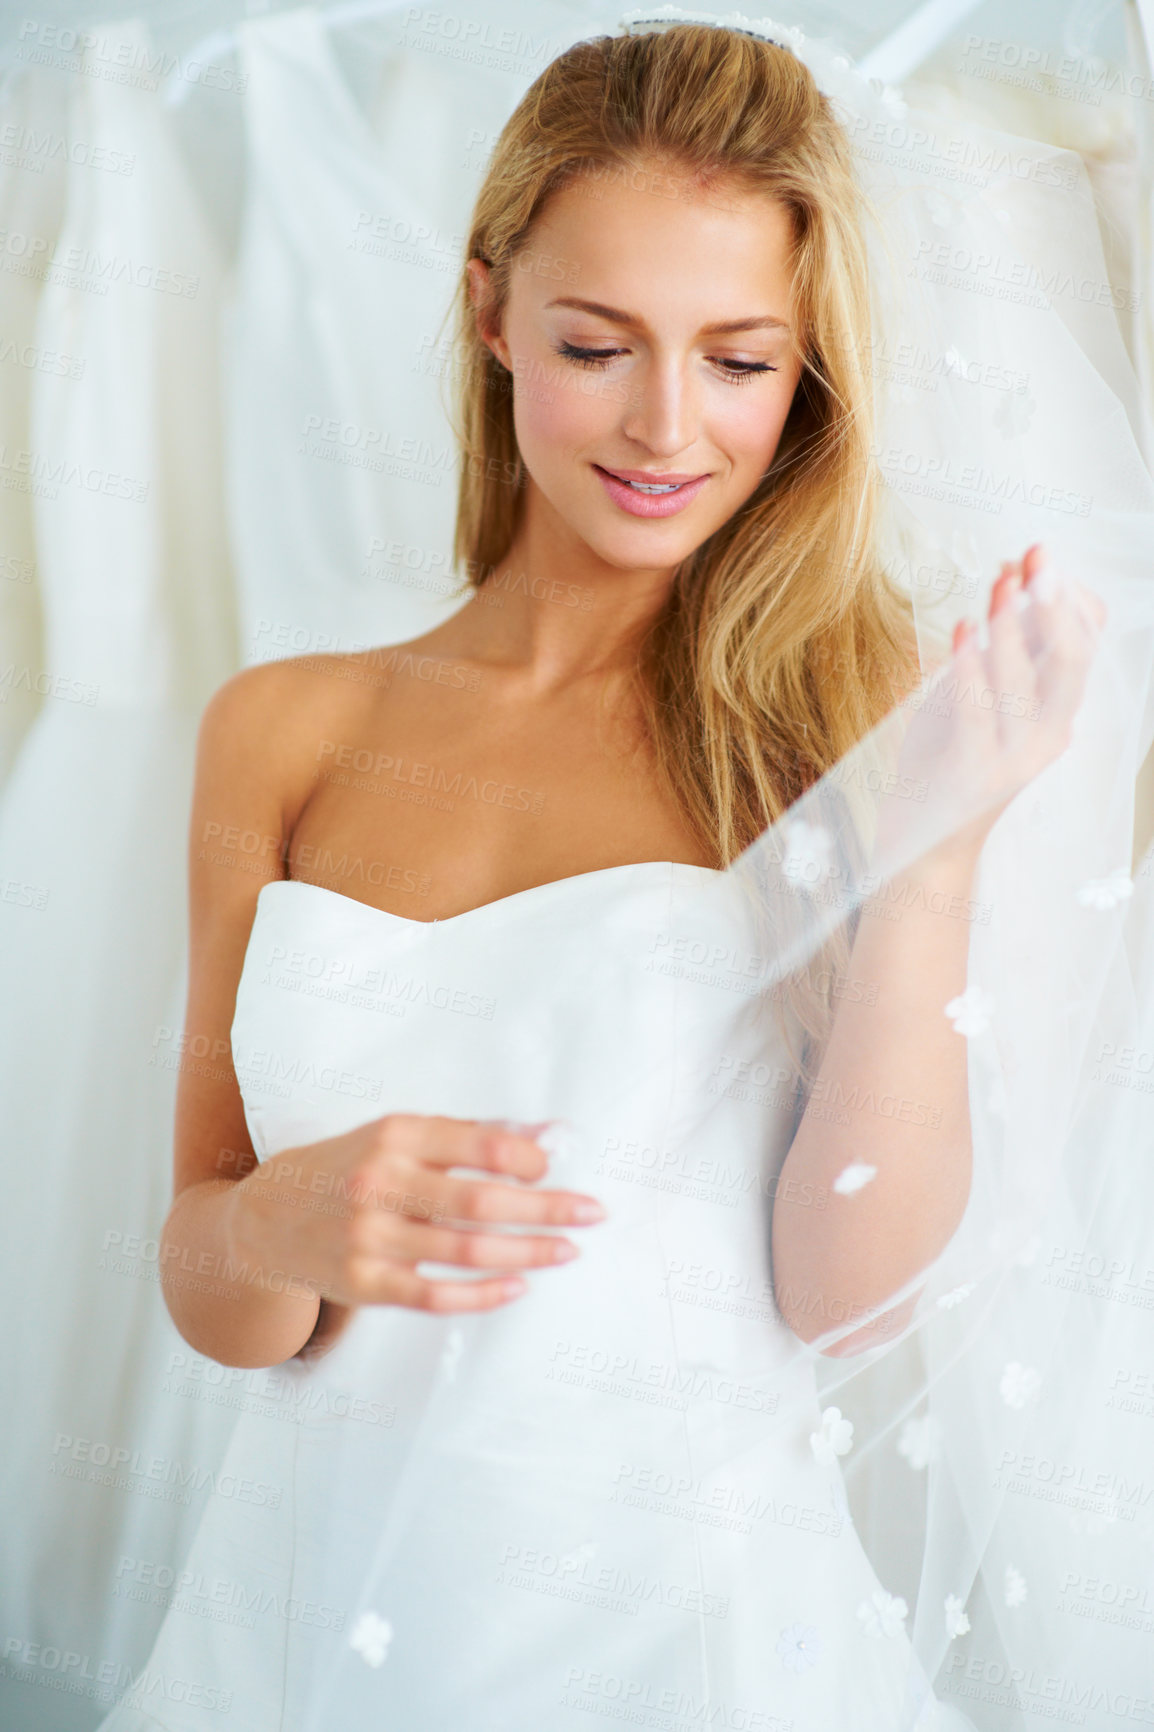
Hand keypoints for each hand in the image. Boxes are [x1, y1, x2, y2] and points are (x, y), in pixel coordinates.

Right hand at [225, 1114, 604, 1313]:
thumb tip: (543, 1139)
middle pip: (480, 1201)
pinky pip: (436, 1296)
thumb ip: (464, 1137)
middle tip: (593, 1212)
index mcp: (392, 1135)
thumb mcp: (394, 1135)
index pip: (476, 1143)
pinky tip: (519, 1286)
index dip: (525, 1157)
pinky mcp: (365, 1284)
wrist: (266, 1219)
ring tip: (568, 1249)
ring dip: (528, 1252)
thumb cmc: (348, 1167)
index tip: (554, 1166)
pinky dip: (483, 1295)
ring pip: (466, 1251)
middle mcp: (379, 1183)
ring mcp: (370, 1238)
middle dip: (546, 1208)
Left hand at [890, 543, 1105, 863]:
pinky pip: (978, 713)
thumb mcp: (979, 694)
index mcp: (1055, 713)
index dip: (1068, 599)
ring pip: (1027, 685)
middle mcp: (1047, 736)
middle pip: (1071, 662)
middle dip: (1055, 603)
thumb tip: (1009, 579)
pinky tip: (964, 630)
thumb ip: (999, 646)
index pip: (1085, 646)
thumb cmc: (949, 757)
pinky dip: (972, 668)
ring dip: (1013, 628)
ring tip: (1000, 583)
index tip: (1039, 558)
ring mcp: (1013, 758)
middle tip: (1039, 556)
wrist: (923, 842)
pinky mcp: (974, 772)